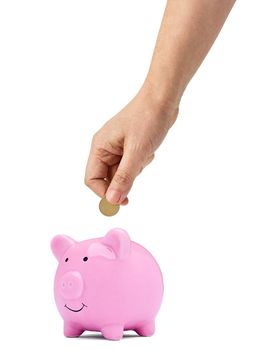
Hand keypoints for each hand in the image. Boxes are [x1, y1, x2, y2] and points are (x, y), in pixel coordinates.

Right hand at [85, 86, 177, 204]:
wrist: (163, 99)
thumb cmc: (147, 119)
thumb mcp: (136, 152)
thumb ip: (123, 178)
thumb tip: (112, 200)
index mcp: (99, 147)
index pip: (92, 179)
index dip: (104, 193)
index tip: (121, 201)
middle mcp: (105, 148)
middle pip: (108, 178)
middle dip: (125, 178)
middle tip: (139, 166)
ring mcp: (117, 148)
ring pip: (122, 173)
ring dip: (135, 169)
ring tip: (144, 152)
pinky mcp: (129, 147)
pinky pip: (132, 165)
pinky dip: (141, 162)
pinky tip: (148, 148)